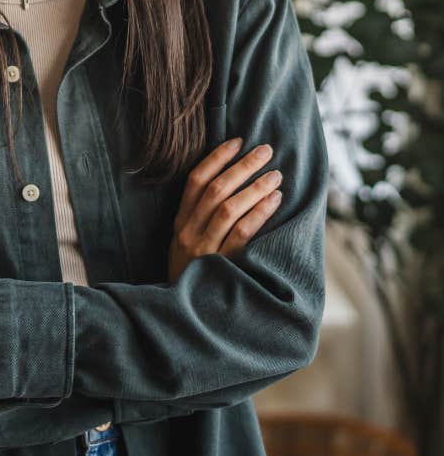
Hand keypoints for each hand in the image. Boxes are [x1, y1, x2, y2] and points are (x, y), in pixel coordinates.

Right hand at [168, 137, 282, 282]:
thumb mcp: (186, 242)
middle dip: (242, 166)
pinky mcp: (221, 265)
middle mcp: (189, 231)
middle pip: (216, 189)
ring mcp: (204, 249)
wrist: (184, 314)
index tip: (238, 141)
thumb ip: (200, 217)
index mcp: (180, 221)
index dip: (217, 158)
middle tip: (266, 151)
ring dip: (255, 187)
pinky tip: (275, 200)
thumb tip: (231, 182)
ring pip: (229, 208)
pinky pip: (241, 234)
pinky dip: (259, 213)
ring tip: (276, 174)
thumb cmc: (193, 273)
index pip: (195, 180)